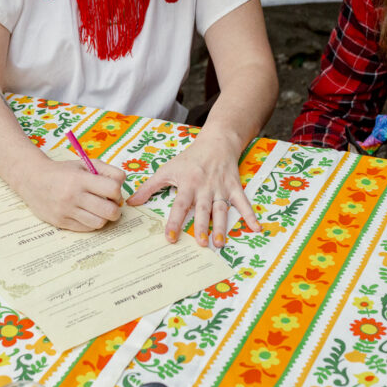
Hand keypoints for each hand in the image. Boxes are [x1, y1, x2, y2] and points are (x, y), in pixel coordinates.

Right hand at [14, 157, 125, 231]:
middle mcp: (73, 196)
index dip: (117, 191)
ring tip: (98, 209)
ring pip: (100, 223)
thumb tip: (123, 184)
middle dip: (115, 208)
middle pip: (110, 211)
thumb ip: (107, 171)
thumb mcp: (84, 164)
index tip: (112, 190)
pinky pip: (87, 228)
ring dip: (104, 217)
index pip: (113, 189)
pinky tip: (87, 213)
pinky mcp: (61, 222)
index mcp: (80, 179)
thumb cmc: (63, 171)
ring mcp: (66, 211)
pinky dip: (92, 222)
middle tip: (110, 204)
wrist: (32, 179)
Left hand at [126, 135, 258, 247]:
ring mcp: (221, 188)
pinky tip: (256, 228)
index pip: (180, 205)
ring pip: (221, 210)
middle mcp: (205, 188)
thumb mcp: (167, 169)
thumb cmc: (189, 158)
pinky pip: (243, 202)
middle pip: (202, 210)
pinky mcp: (235, 187)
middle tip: (200, 244)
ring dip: (221, 226)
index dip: (175, 222)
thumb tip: (131, 202)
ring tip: (219, 243)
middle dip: (201, 226)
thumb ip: (149, 187)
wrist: (217, 142)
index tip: (171, 237)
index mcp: (188, 184)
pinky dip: (250, 215)